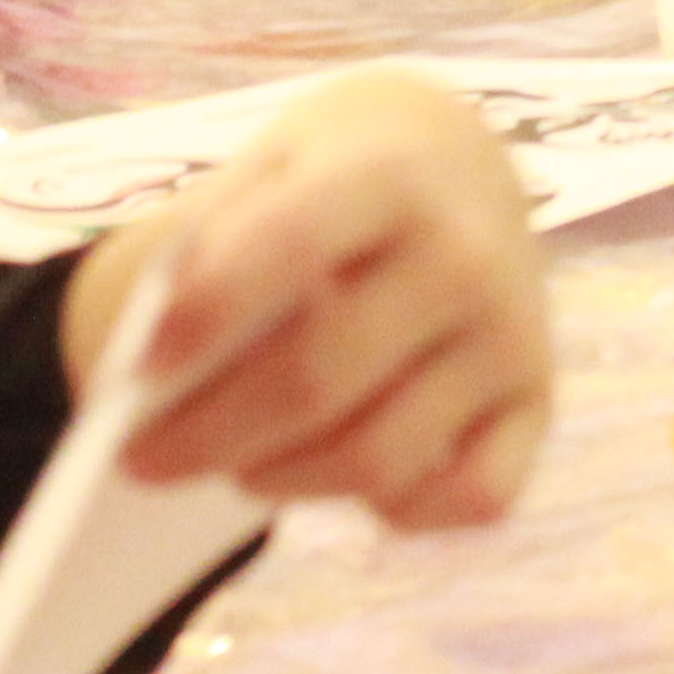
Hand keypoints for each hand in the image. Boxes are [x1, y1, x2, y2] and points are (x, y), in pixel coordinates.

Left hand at [77, 68, 550, 528]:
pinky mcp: (537, 404)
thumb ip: (216, 243)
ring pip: (377, 458)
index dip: (209, 312)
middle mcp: (467, 256)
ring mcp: (512, 336)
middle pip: (318, 380)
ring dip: (280, 478)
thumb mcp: (274, 165)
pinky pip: (471, 498)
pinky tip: (345, 485)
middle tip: (136, 460)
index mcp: (393, 178)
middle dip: (209, 433)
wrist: (457, 160)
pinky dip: (399, 513)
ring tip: (230, 465)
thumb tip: (155, 373)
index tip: (138, 369)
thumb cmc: (334, 174)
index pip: (293, 246)